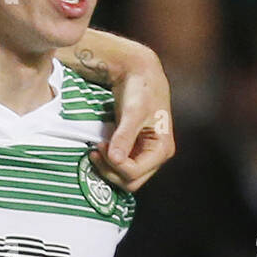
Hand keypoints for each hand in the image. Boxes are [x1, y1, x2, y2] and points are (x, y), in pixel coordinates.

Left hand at [89, 48, 175, 192]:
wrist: (139, 74)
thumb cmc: (141, 90)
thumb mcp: (133, 112)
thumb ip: (124, 136)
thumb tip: (115, 159)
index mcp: (162, 149)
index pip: (134, 174)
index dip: (114, 166)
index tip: (100, 147)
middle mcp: (156, 157)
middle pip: (130, 182)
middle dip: (110, 171)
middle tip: (94, 152)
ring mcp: (145, 156)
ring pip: (124, 178)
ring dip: (107, 169)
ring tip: (94, 150)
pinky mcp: (135, 151)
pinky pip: (120, 168)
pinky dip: (107, 164)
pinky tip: (98, 150)